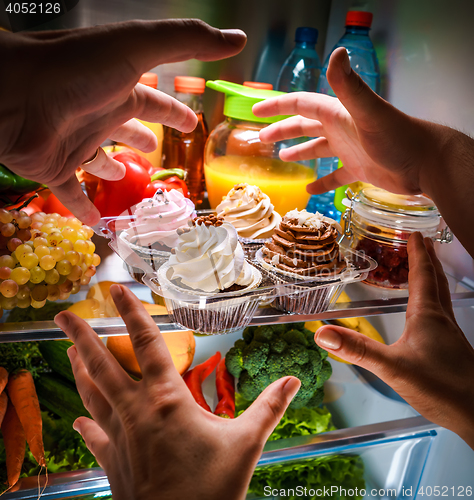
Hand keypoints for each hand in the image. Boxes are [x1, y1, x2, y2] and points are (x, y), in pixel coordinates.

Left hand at [0, 20, 245, 224]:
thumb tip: (237, 39)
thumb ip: (186, 41)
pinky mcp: (55, 167)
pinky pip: (72, 192)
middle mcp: (99, 115)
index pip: (154, 103)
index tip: (190, 124)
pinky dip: (84, 207)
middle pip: (126, 129)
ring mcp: (76, 142)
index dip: (174, 113)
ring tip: (125, 179)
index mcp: (120, 90)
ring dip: (112, 169)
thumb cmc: (77, 69)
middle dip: (142, 138)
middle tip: (157, 150)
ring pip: (99, 160)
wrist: (14, 93)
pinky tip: (95, 221)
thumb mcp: (139, 48)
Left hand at [54, 285, 299, 499]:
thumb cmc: (212, 490)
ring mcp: (119, 437)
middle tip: (63, 317)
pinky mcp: (113, 462)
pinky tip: (75, 418)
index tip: (116, 289)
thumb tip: (294, 379)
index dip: (131, 313)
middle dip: (81, 337)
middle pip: (101, 365)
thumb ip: (269, 407)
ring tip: (69, 352)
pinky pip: (94, 435)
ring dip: (79, 370)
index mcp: (166, 399)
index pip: (145, 344)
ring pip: (91, 394)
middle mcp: (135, 412)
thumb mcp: (247, 444)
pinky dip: (84, 423)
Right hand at [253, 47, 452, 196]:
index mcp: (337, 114)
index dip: (278, 106)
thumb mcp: (368, 112)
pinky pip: (334, 175)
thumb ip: (349, 86)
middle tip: (261, 137)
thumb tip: (336, 52)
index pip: (301, 105)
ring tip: (281, 157)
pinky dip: (321, 181)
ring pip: (317, 149)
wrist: (425, 163)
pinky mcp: (358, 168)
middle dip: (282, 129)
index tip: (256, 111)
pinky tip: (309, 190)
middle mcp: (341, 128)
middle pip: (305, 126)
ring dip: (299, 151)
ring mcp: (349, 149)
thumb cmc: (397, 138)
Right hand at [314, 233, 473, 448]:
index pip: (422, 275)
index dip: (417, 253)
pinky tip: (428, 312)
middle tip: (422, 242)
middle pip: (436, 281)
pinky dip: (434, 298)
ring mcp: (450, 334)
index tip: (414, 234)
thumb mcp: (392, 368)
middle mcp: (441, 319)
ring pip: (442, 295)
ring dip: (433, 277)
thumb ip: (357, 349)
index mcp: (428, 315)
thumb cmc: (440, 388)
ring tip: (425, 268)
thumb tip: (323, 333)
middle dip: (427, 259)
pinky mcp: (452, 347)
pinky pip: (442, 312)